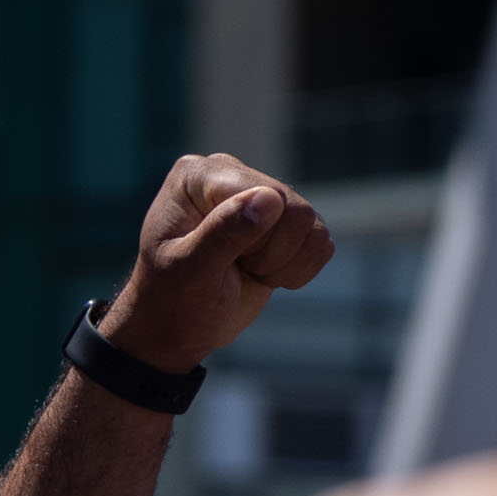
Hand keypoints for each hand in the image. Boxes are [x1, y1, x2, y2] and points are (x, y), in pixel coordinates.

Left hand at [99, 155, 332, 375]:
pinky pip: (322, 242)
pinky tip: (264, 272)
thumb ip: (224, 233)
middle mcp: (233, 174)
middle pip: (298, 212)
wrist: (180, 322)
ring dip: (286, 265)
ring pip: (315, 228)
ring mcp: (262, 194)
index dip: (259, 241)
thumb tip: (270, 198)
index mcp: (200, 175)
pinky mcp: (286, 221)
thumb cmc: (174, 297)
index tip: (222, 261)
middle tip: (236, 268)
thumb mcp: (190, 270)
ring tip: (248, 269)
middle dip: (273, 255)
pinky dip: (299, 270)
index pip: (268, 195)